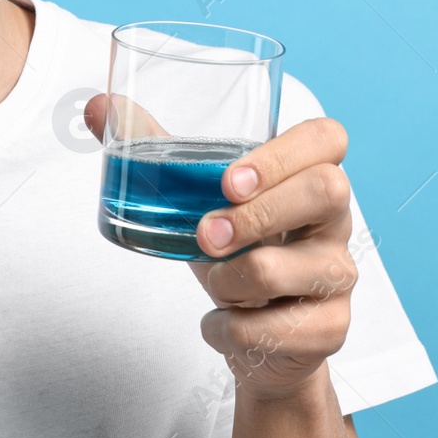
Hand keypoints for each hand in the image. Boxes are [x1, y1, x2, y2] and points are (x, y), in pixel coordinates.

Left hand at [83, 95, 356, 399]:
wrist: (254, 333)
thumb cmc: (232, 250)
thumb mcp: (195, 199)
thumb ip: (151, 148)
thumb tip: (98, 105)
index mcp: (305, 174)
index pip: (326, 137)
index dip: (284, 151)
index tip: (229, 180)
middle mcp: (334, 220)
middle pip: (327, 191)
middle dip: (257, 213)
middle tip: (205, 234)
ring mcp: (339, 274)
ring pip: (301, 269)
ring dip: (235, 280)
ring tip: (213, 281)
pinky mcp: (332, 327)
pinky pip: (280, 329)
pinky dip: (232, 329)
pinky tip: (221, 323)